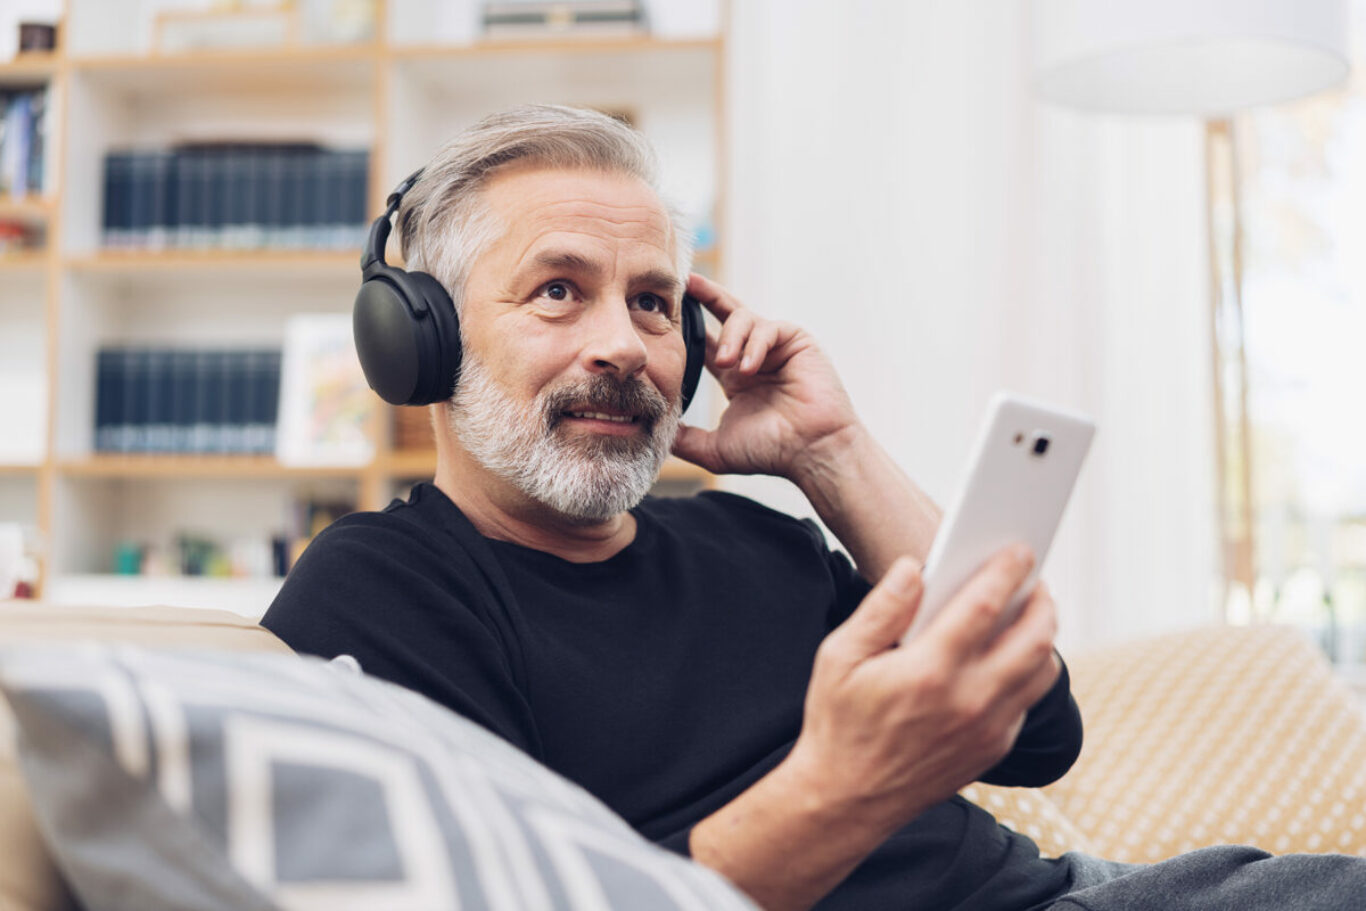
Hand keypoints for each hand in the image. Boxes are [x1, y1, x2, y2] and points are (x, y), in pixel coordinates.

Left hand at [671, 273, 860, 479]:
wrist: (810, 450)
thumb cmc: (771, 451)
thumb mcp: (715, 448)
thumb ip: (685, 439)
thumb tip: (654, 435)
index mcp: (734, 376)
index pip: (707, 341)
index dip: (689, 324)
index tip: (666, 311)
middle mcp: (753, 356)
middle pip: (726, 314)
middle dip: (706, 296)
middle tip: (685, 284)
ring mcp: (775, 347)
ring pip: (742, 319)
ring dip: (731, 338)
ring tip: (726, 363)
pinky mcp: (796, 341)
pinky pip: (768, 328)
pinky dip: (754, 344)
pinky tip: (749, 368)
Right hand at [787, 547, 1060, 836]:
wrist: (846, 799)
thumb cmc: (838, 723)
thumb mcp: (839, 657)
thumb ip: (881, 608)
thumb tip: (914, 568)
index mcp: (928, 671)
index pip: (985, 606)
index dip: (1007, 571)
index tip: (1018, 550)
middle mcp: (968, 701)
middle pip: (1034, 637)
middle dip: (1041, 599)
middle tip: (1033, 578)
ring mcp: (987, 730)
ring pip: (1042, 671)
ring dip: (1043, 634)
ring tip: (1028, 612)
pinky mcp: (992, 749)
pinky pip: (1027, 701)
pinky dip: (1028, 670)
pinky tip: (1008, 654)